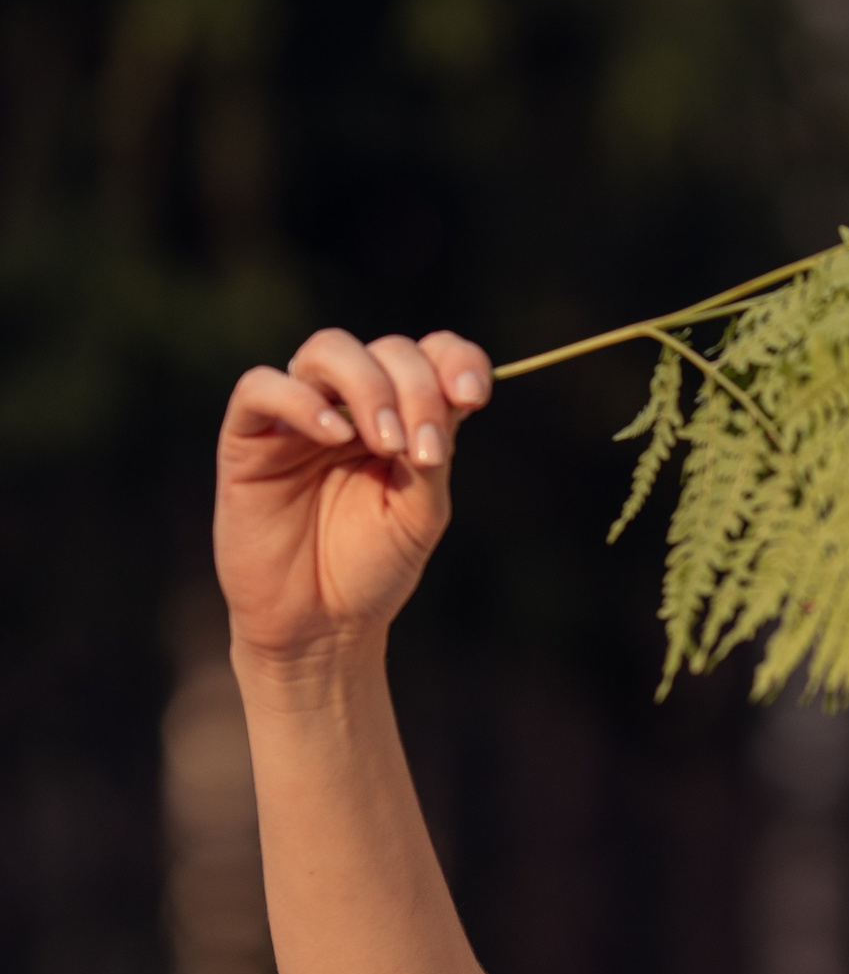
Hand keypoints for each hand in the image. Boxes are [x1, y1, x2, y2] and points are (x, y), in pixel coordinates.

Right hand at [213, 328, 492, 681]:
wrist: (321, 623)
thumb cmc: (373, 568)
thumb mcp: (420, 514)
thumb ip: (432, 457)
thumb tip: (443, 401)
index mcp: (404, 417)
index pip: (432, 355)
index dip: (456, 359)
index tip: (473, 396)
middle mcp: (353, 406)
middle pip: (387, 351)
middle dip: (417, 390)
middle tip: (424, 451)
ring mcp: (299, 416)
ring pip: (328, 351)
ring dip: (369, 387)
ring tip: (388, 444)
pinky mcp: (249, 438)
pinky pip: (262, 388)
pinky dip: (300, 401)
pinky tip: (332, 435)